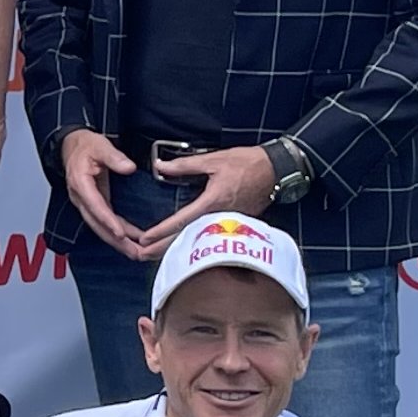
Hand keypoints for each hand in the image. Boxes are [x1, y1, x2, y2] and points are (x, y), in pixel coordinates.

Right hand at [55, 129, 144, 257]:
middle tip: (135, 252)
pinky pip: (105, 224)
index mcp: (80, 184)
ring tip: (137, 253)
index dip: (108, 221)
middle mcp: (81, 198)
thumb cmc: (84, 146)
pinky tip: (131, 241)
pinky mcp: (94, 206)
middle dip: (117, 241)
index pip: (95, 207)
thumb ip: (113, 157)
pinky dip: (118, 235)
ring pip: (101, 229)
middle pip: (98, 225)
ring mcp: (87, 204)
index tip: (121, 233)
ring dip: (119, 243)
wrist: (72, 146)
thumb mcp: (100, 146)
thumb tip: (128, 167)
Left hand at [136, 143, 278, 256]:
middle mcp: (219, 217)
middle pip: (186, 238)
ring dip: (175, 248)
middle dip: (162, 249)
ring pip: (197, 240)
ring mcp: (228, 223)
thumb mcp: (214, 160)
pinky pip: (209, 237)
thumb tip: (160, 166)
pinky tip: (180, 248)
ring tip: (154, 255)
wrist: (277, 170)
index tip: (144, 239)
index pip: (181, 221)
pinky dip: (193, 244)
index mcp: (212, 202)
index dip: (161, 231)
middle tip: (140, 255)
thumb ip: (185, 165)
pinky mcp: (235, 224)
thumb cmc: (247, 163)